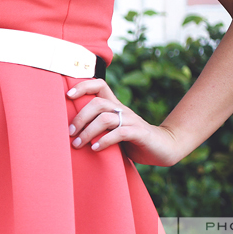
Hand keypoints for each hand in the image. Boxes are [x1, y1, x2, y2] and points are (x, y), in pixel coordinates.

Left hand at [67, 79, 184, 166]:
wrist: (164, 148)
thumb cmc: (132, 140)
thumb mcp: (112, 130)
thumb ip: (98, 126)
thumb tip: (69, 130)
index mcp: (115, 106)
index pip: (100, 85)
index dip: (84, 86)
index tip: (68, 95)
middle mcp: (122, 110)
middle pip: (97, 104)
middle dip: (80, 118)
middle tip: (70, 133)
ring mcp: (131, 121)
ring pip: (105, 118)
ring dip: (88, 132)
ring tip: (78, 144)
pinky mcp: (139, 133)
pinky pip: (119, 133)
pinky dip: (105, 141)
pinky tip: (95, 148)